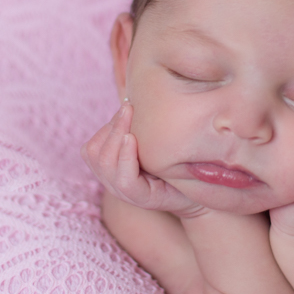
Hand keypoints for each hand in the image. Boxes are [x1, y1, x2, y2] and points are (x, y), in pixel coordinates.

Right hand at [81, 102, 207, 218]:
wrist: (200, 192)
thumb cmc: (175, 164)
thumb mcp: (153, 143)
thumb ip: (139, 128)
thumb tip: (132, 94)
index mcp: (112, 169)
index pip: (92, 147)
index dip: (107, 126)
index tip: (127, 107)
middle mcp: (113, 182)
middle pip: (93, 153)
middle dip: (111, 127)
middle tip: (128, 108)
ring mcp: (125, 192)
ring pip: (104, 163)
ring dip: (115, 136)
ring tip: (129, 116)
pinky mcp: (142, 198)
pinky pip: (124, 179)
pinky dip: (125, 157)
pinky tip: (132, 139)